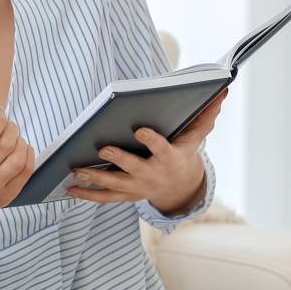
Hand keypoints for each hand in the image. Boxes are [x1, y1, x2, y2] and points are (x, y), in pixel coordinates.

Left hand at [69, 88, 225, 213]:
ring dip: (94, 178)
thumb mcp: (195, 136)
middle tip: (102, 148)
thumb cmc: (182, 153)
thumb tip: (222, 91)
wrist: (179, 187)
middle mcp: (151, 175)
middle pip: (133, 168)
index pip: (160, 149)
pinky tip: (68, 188)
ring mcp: (137, 187)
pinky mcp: (125, 195)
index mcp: (168, 158)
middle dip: (118, 159)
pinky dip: (86, 194)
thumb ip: (206, 115)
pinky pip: (104, 198)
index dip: (151, 140)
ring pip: (114, 185)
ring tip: (76, 169)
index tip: (140, 130)